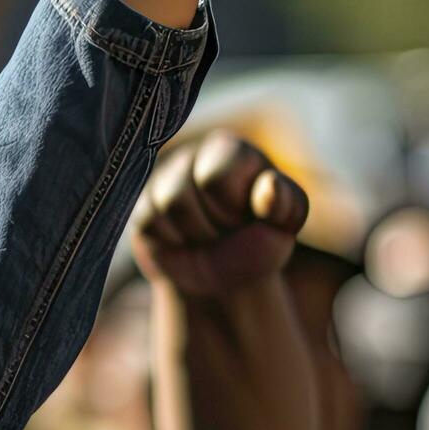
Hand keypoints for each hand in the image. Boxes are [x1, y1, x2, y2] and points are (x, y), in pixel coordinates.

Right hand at [133, 132, 308, 297]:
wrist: (225, 280)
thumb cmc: (258, 243)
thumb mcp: (283, 228)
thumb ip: (286, 204)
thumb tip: (270, 184)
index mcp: (231, 150)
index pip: (215, 176)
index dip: (229, 207)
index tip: (246, 216)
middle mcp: (193, 155)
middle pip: (181, 193)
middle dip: (208, 224)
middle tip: (225, 230)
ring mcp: (162, 179)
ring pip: (164, 207)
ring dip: (191, 235)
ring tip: (206, 237)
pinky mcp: (142, 204)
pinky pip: (146, 223)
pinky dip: (170, 242)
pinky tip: (184, 240)